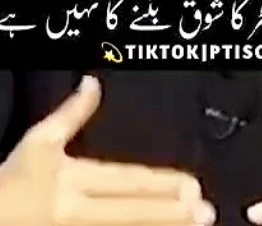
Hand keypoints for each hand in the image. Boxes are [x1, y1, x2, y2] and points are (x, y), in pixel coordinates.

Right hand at [0, 74, 215, 225]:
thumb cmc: (8, 184)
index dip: (161, 184)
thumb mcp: (38, 143)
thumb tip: (92, 82)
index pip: (127, 182)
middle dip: (171, 213)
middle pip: (133, 213)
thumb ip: (72, 114)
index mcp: (73, 182)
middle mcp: (75, 215)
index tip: (192, 185)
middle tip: (206, 212)